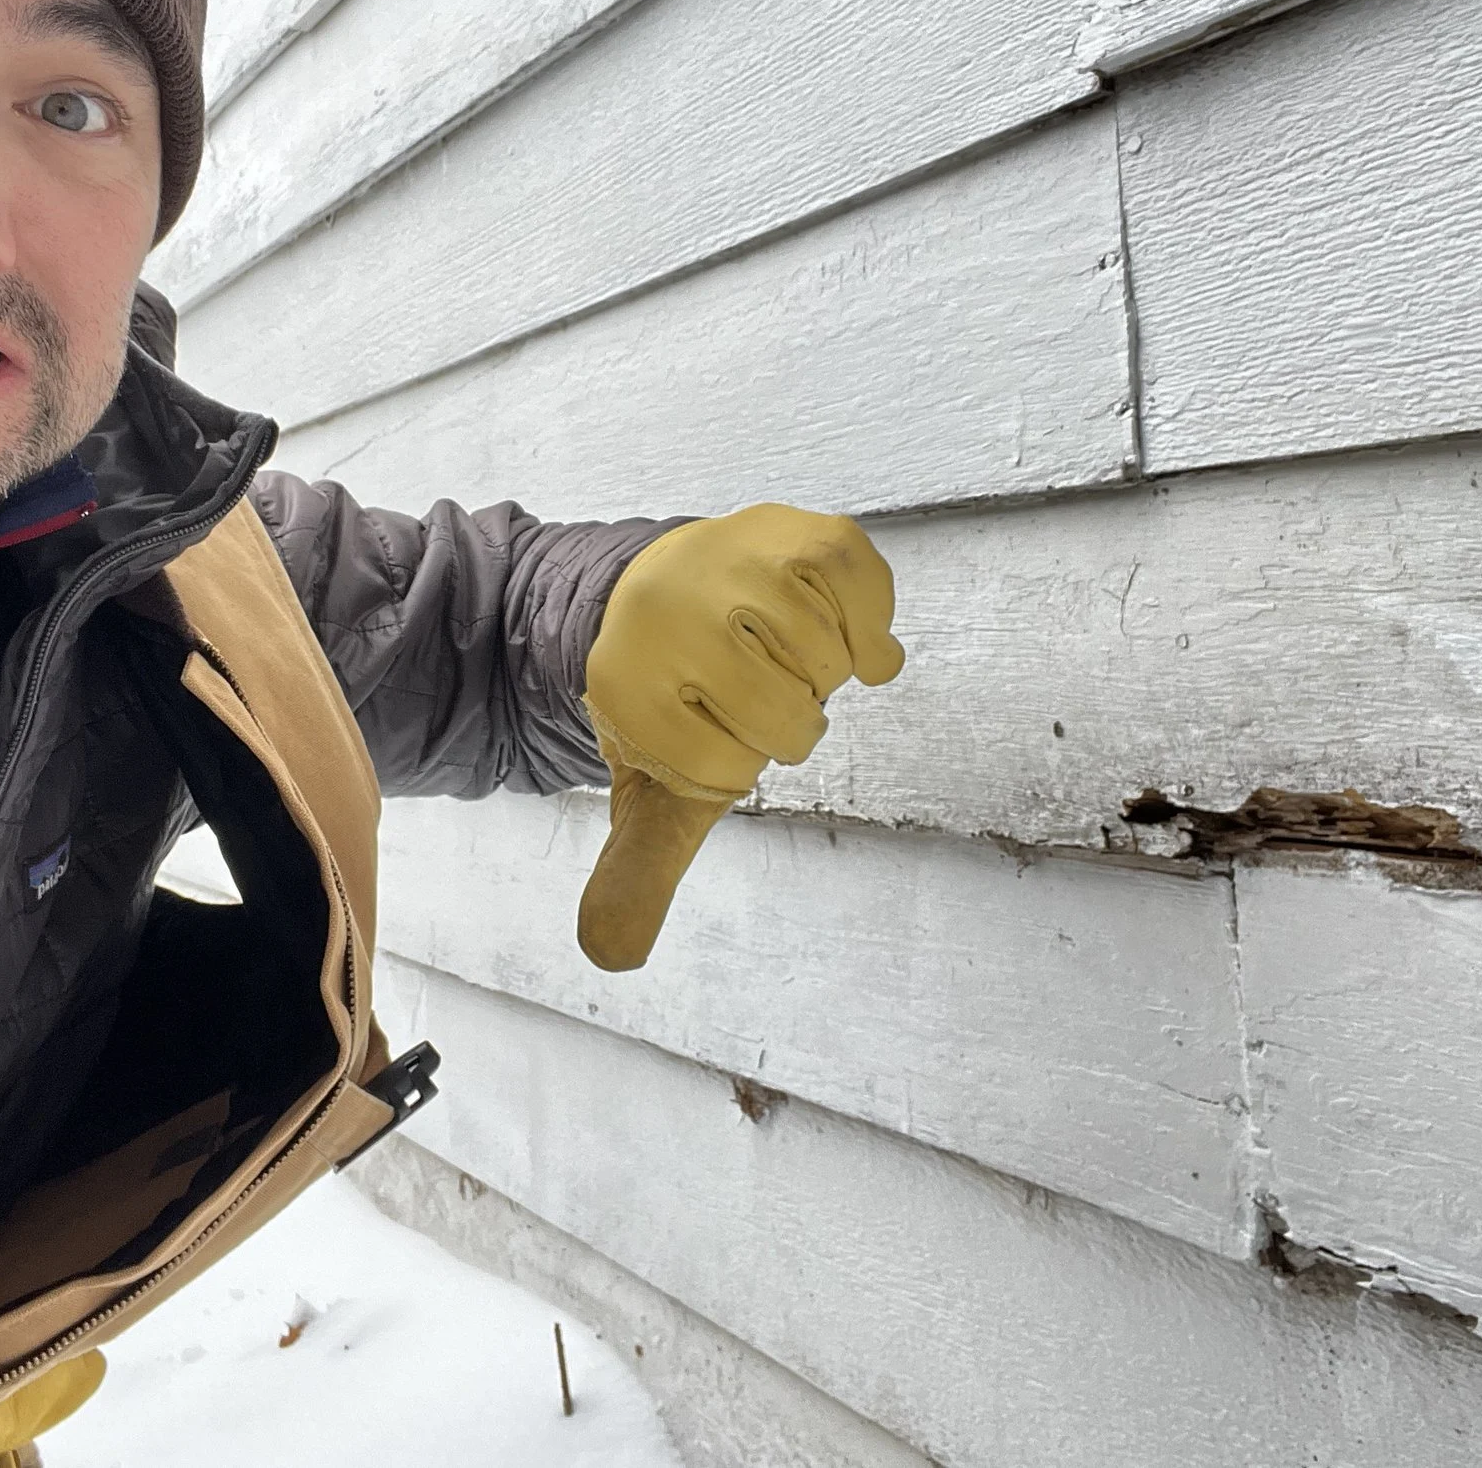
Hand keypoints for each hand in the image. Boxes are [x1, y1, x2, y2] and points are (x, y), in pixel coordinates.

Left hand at [579, 504, 903, 968]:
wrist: (663, 590)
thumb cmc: (676, 698)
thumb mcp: (655, 784)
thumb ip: (640, 870)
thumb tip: (610, 954)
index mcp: (625, 683)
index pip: (722, 769)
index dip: (733, 762)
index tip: (708, 726)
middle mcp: (668, 612)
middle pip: (784, 717)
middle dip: (785, 722)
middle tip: (756, 693)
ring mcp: (731, 559)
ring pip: (826, 656)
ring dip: (826, 671)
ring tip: (788, 656)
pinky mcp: (793, 528)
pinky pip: (865, 589)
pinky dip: (871, 624)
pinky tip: (845, 632)